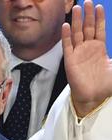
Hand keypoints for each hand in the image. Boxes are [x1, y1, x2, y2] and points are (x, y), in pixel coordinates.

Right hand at [63, 0, 111, 116]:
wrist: (94, 97)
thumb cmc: (105, 85)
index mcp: (100, 49)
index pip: (99, 30)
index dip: (99, 18)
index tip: (98, 7)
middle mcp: (88, 49)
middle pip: (87, 28)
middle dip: (88, 15)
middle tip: (86, 2)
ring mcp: (78, 54)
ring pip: (77, 34)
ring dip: (77, 21)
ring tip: (77, 8)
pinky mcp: (70, 61)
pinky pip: (67, 46)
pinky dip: (66, 36)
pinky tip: (67, 25)